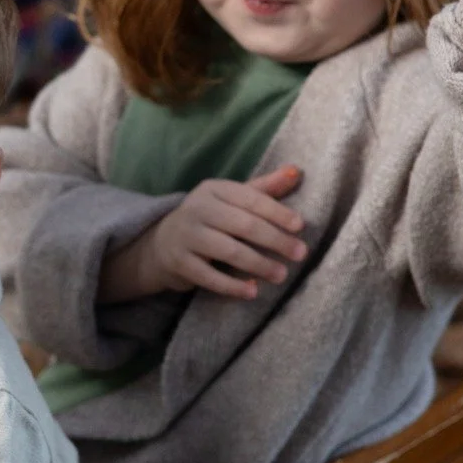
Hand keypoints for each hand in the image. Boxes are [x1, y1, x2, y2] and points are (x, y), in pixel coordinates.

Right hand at [103, 165, 306, 301]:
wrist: (162, 243)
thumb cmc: (209, 219)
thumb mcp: (232, 200)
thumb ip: (263, 189)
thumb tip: (296, 171)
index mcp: (214, 189)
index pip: (251, 198)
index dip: (277, 212)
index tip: (300, 227)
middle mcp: (197, 208)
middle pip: (243, 224)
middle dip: (275, 240)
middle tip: (300, 254)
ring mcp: (186, 235)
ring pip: (229, 250)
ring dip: (259, 264)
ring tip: (281, 275)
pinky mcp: (179, 261)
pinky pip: (209, 276)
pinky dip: (232, 286)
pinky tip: (252, 291)